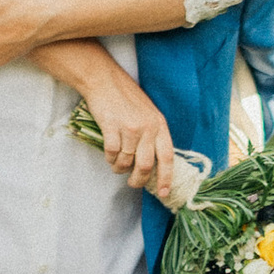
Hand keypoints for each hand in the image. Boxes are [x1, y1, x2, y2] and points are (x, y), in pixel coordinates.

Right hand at [78, 68, 176, 205]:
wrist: (105, 80)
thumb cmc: (126, 97)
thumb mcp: (148, 113)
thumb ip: (153, 134)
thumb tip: (152, 163)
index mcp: (160, 125)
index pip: (167, 157)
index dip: (166, 177)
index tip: (164, 192)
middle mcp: (147, 127)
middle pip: (145, 165)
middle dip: (139, 180)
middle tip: (133, 183)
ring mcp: (129, 127)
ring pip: (126, 161)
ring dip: (120, 168)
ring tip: (117, 166)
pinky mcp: (112, 127)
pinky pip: (112, 154)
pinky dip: (110, 160)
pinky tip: (109, 157)